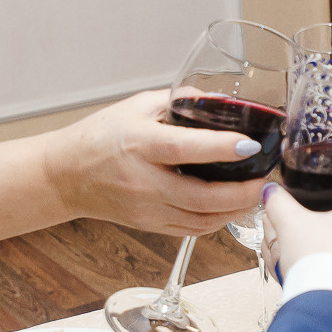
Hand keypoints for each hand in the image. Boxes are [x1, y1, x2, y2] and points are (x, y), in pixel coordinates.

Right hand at [48, 91, 268, 234]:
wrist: (66, 175)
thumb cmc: (99, 137)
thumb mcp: (135, 107)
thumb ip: (177, 101)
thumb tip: (217, 100)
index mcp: (140, 145)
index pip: (185, 150)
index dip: (221, 149)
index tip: (249, 145)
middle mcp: (144, 182)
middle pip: (201, 197)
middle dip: (242, 192)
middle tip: (265, 178)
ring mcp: (146, 209)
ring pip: (202, 220)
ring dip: (235, 210)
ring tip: (255, 193)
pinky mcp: (149, 225)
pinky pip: (192, 231)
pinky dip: (217, 221)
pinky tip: (231, 207)